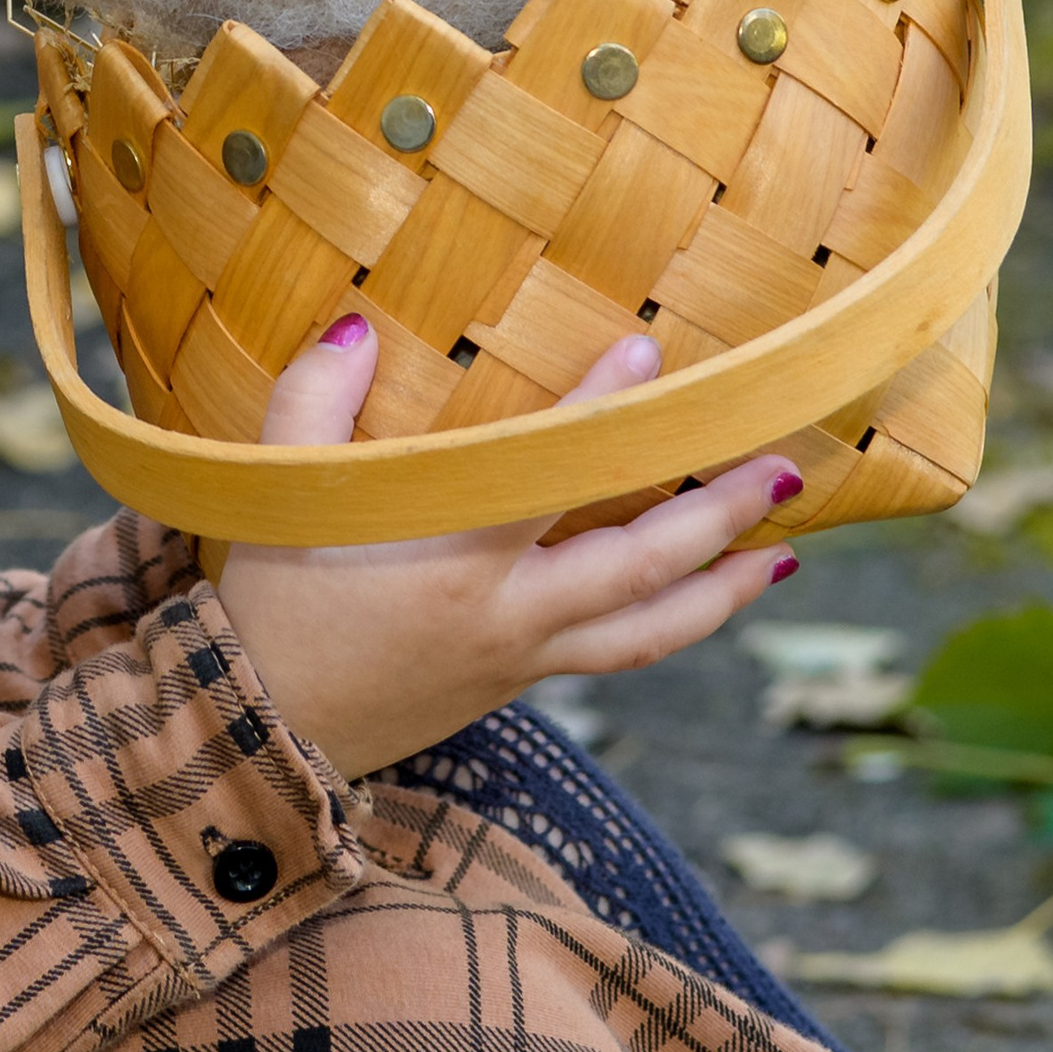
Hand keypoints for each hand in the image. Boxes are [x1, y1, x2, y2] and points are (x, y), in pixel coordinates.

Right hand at [215, 318, 798, 778]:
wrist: (269, 730)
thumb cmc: (272, 598)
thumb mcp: (274, 486)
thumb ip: (314, 397)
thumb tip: (358, 322)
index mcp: (450, 561)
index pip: (550, 475)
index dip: (603, 411)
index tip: (649, 351)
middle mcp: (507, 615)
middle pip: (641, 565)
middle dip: (719, 515)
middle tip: (781, 467)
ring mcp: (522, 657)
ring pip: (651, 628)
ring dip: (726, 588)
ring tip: (783, 551)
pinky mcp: (518, 682)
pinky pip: (622, 653)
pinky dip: (677, 622)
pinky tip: (705, 596)